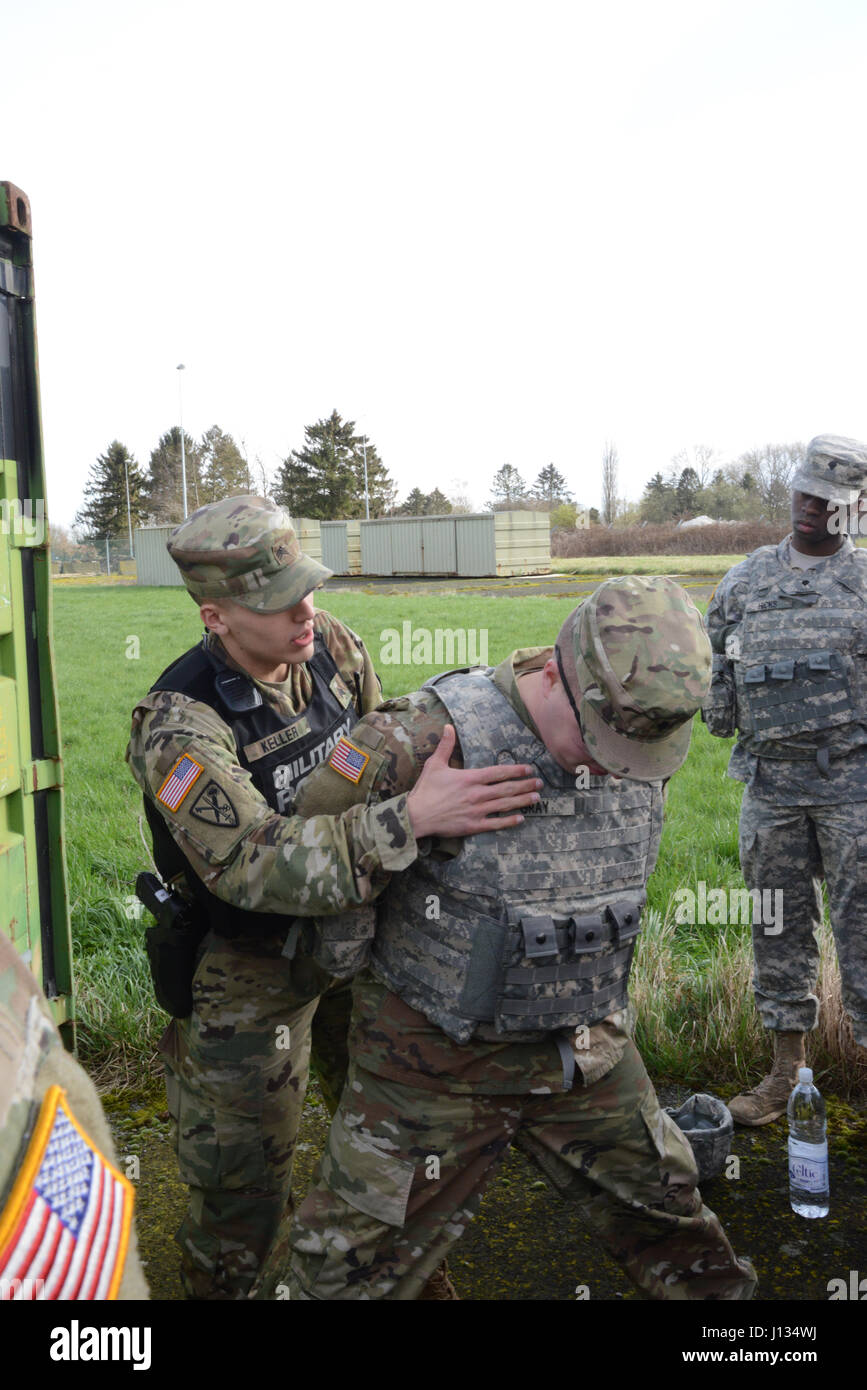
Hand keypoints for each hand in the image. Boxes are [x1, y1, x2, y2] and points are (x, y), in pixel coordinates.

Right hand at [406, 724, 541, 839]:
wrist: (416, 815)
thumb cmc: (425, 790)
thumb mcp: (434, 764)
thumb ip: (445, 745)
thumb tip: (448, 727)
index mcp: (470, 778)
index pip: (498, 772)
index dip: (515, 770)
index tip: (528, 769)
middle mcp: (477, 794)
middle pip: (506, 788)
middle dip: (525, 785)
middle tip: (540, 783)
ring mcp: (477, 810)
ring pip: (505, 805)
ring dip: (522, 801)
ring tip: (536, 798)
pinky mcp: (473, 825)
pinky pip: (495, 823)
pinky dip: (509, 821)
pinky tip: (520, 819)